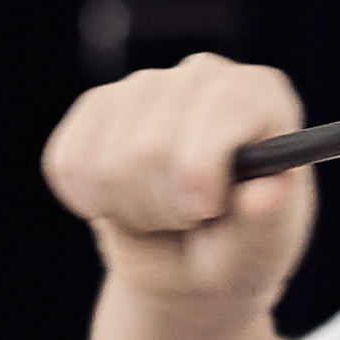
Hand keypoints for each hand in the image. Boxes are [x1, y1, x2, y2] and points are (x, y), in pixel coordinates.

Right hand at [43, 53, 315, 308]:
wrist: (192, 264)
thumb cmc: (239, 250)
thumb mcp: (264, 249)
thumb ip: (271, 221)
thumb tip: (270, 191)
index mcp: (261, 96)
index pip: (221, 106)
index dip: (200, 168)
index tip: (204, 209)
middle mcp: (204, 76)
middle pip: (150, 144)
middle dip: (165, 207)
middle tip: (189, 220)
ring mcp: (144, 86)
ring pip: (105, 161)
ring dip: (129, 210)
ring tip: (162, 215)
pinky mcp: (95, 107)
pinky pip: (68, 163)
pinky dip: (89, 202)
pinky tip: (123, 204)